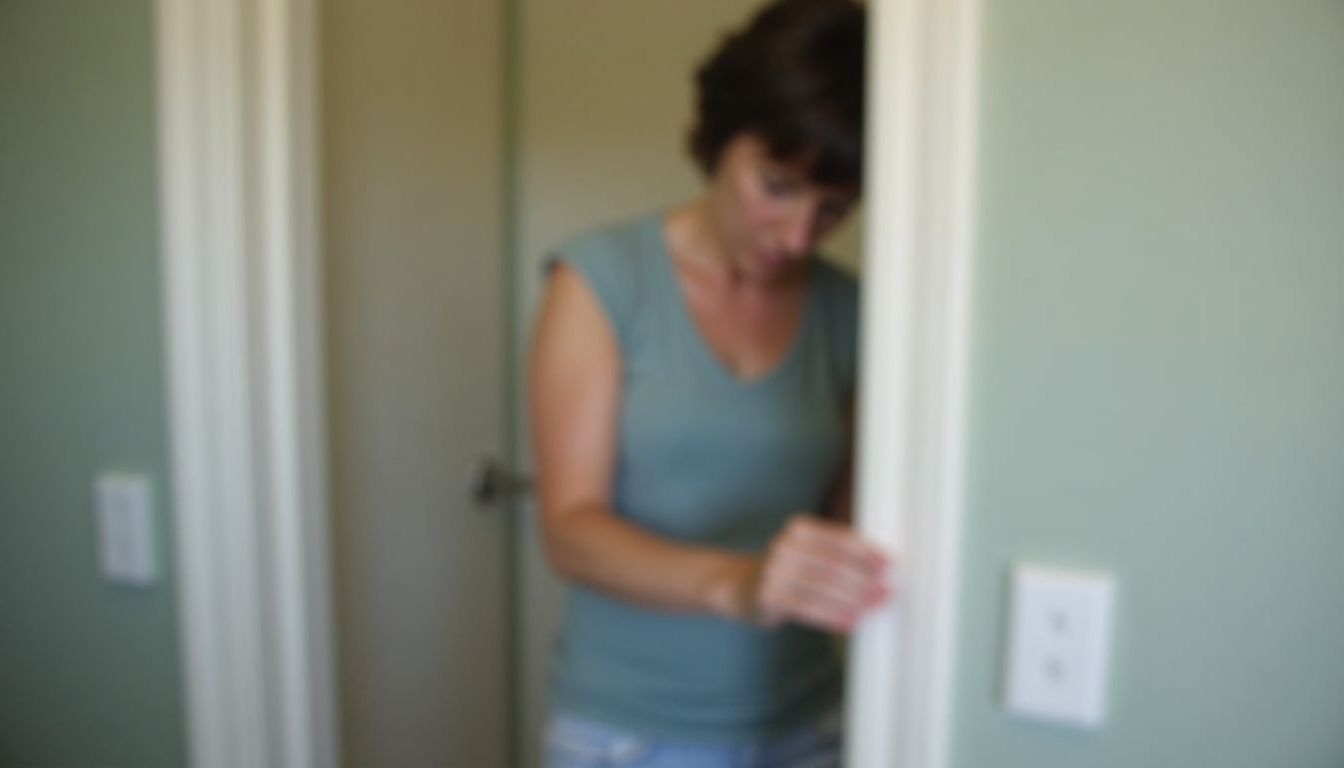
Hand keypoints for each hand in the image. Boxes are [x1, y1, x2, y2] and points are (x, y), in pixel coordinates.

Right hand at [744, 514, 893, 632]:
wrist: (741, 587)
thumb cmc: (788, 570)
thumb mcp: (807, 552)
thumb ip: (836, 553)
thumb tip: (882, 568)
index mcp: (799, 528)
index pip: (840, 540)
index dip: (868, 553)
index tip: (891, 565)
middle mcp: (784, 545)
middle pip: (834, 565)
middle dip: (865, 580)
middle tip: (888, 593)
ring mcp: (773, 571)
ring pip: (823, 588)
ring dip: (853, 600)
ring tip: (873, 609)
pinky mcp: (768, 597)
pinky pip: (807, 608)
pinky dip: (832, 616)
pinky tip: (850, 622)